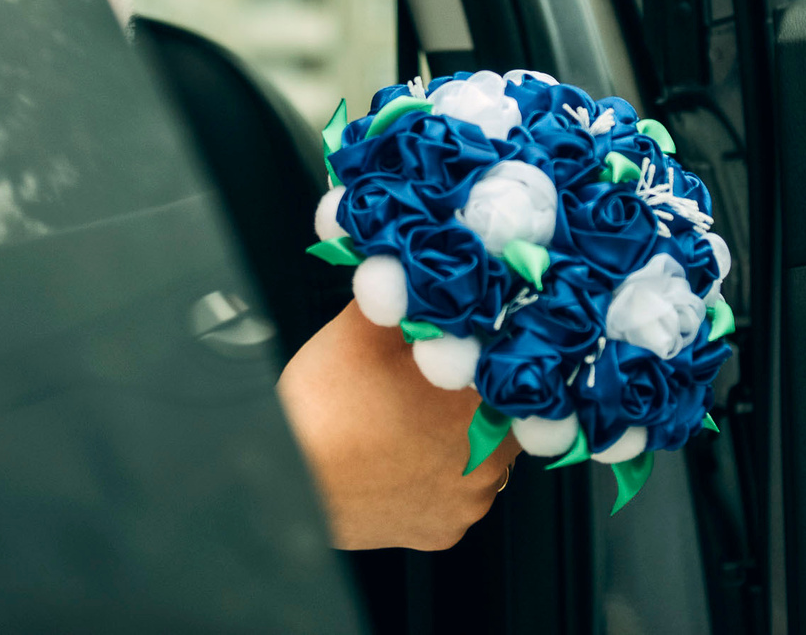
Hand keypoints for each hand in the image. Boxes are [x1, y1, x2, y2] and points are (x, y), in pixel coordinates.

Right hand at [276, 301, 519, 550]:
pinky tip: (403, 457)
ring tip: (408, 421)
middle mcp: (487, 460)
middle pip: (502, 413)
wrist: (288, 483)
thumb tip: (425, 273)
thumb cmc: (323, 409)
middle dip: (472, 396)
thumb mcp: (364, 328)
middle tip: (429, 382)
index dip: (493, 355)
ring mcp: (468, 502)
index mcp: (482, 401)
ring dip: (457, 439)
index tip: (472, 349)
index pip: (517, 372)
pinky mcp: (445, 531)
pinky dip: (436, 478)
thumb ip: (407, 295)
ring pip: (481, 457)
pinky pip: (454, 496)